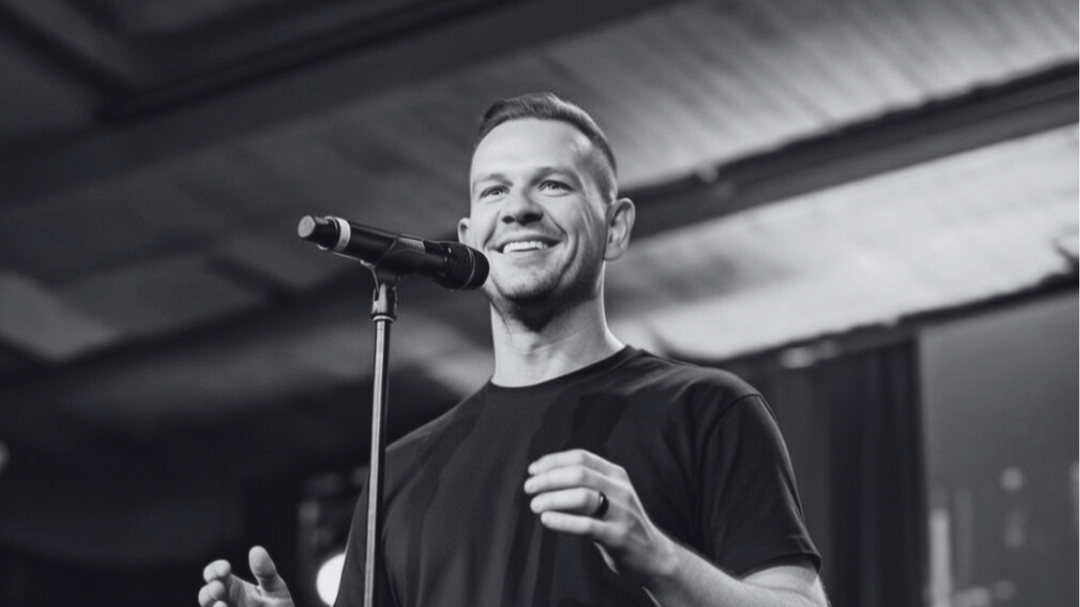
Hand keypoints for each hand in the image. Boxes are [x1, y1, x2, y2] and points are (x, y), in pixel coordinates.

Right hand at [198, 546, 294, 606]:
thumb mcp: (275, 589)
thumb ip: (266, 572)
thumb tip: (255, 550)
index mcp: (233, 587)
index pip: (215, 575)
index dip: (215, 570)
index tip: (225, 569)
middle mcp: (226, 603)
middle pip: (206, 596)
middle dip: (210, 591)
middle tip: (219, 588)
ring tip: (223, 605)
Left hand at [524, 449, 677, 580]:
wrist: (653, 555)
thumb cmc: (622, 523)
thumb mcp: (610, 496)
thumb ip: (586, 485)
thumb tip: (544, 479)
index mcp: (616, 475)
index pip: (581, 457)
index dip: (553, 461)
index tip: (533, 470)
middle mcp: (620, 489)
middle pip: (579, 474)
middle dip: (549, 479)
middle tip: (529, 488)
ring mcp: (621, 512)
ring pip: (582, 496)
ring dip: (553, 499)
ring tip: (535, 505)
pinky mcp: (617, 536)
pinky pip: (586, 525)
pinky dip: (563, 521)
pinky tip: (547, 520)